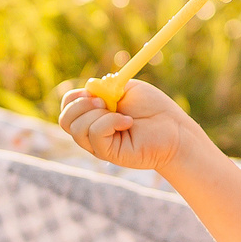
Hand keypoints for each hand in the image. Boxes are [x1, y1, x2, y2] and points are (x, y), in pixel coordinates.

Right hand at [60, 79, 195, 172]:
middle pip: (65, 119)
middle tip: (106, 102)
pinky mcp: (107, 153)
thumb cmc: (155, 109)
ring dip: (97, 114)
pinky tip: (128, 123)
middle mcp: (92, 131)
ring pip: (76, 128)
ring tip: (122, 114)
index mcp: (94, 114)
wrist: (175, 130)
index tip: (96, 92)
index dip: (75, 97)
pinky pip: (94, 134)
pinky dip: (110, 122)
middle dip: (82, 105)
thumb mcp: (127, 89)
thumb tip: (88, 90)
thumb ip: (105, 88)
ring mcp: (98, 145)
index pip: (68, 106)